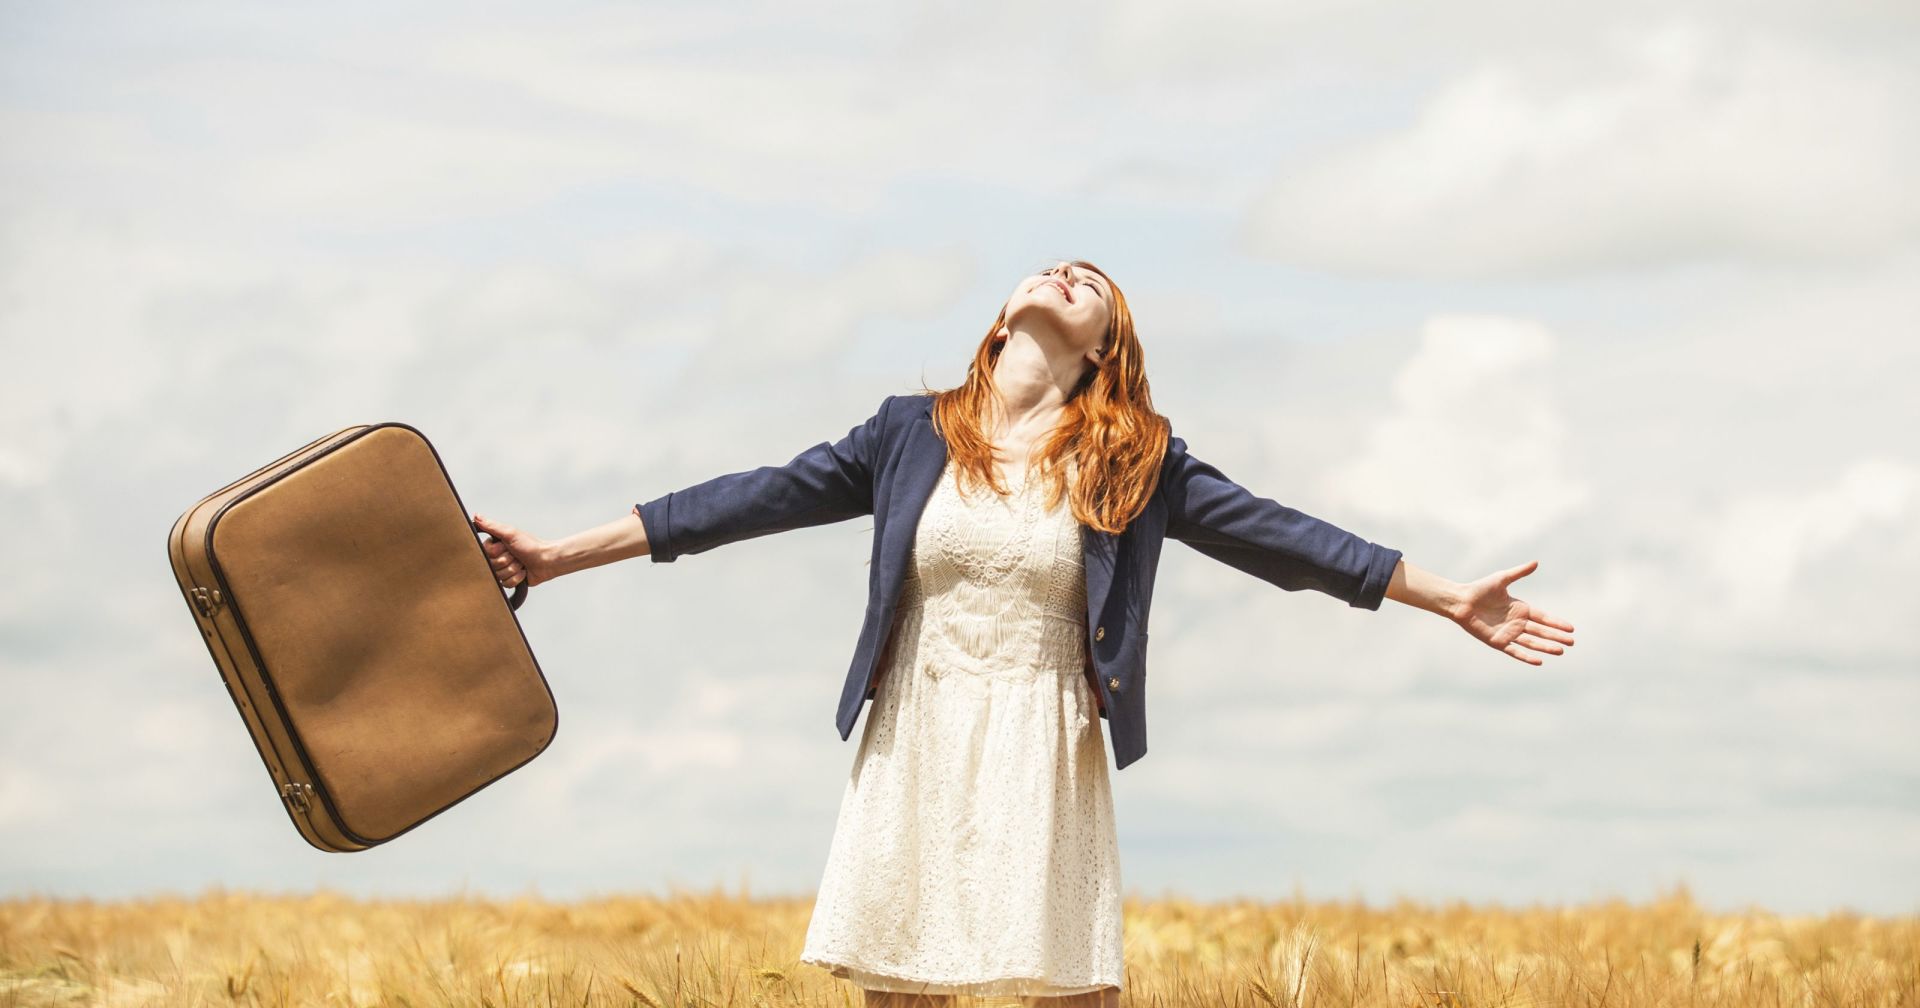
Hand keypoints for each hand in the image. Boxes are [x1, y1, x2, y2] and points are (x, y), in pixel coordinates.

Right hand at [471, 514, 561, 588]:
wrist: (547, 560)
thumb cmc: (531, 545)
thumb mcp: (510, 533)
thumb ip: (491, 526)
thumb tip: (476, 516)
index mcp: (496, 546)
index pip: (485, 552)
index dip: (496, 551)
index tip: (506, 547)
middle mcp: (499, 557)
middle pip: (491, 565)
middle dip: (506, 560)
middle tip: (516, 555)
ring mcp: (504, 569)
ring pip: (499, 575)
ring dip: (513, 569)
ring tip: (521, 563)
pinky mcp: (511, 580)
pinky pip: (506, 584)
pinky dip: (517, 578)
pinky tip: (523, 572)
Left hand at [1451, 560, 1574, 665]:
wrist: (1460, 601)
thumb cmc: (1479, 589)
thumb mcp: (1502, 578)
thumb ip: (1519, 572)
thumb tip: (1536, 562)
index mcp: (1520, 609)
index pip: (1543, 618)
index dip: (1556, 623)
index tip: (1571, 628)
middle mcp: (1517, 623)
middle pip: (1541, 631)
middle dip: (1556, 636)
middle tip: (1572, 642)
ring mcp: (1508, 633)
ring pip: (1531, 642)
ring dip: (1545, 647)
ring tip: (1560, 650)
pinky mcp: (1497, 642)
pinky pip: (1515, 651)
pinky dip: (1526, 656)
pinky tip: (1539, 661)